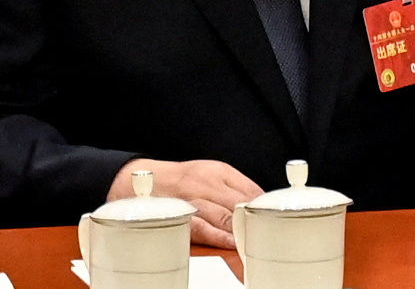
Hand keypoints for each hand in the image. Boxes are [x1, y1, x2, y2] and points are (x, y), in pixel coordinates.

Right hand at [110, 159, 260, 250]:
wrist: (138, 182)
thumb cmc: (181, 180)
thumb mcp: (211, 173)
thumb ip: (235, 187)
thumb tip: (259, 203)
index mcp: (219, 171)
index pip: (250, 188)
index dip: (265, 204)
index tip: (276, 216)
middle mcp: (205, 183)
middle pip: (238, 202)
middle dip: (255, 217)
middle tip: (271, 229)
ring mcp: (191, 200)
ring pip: (222, 215)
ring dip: (240, 229)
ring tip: (255, 238)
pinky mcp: (178, 217)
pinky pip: (201, 228)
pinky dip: (219, 237)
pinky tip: (232, 242)